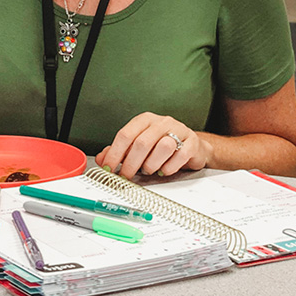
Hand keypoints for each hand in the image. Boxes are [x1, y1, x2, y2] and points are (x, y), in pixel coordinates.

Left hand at [95, 112, 211, 178]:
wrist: (192, 146)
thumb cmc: (162, 145)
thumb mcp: (139, 145)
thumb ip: (120, 151)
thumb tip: (102, 160)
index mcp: (144, 120)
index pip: (125, 134)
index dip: (115, 153)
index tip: (108, 167)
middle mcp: (161, 122)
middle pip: (142, 142)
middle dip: (131, 163)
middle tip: (126, 176)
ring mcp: (179, 130)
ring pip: (162, 147)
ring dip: (151, 164)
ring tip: (148, 170)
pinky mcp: (192, 143)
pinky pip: (180, 156)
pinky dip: (169, 167)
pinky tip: (163, 170)